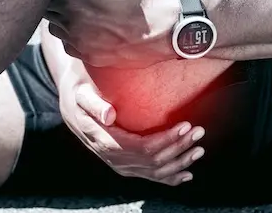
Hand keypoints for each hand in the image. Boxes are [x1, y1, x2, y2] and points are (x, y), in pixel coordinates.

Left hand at [47, 0, 179, 67]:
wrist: (169, 27)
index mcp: (68, 1)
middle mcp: (69, 26)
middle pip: (48, 14)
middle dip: (56, 3)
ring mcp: (82, 45)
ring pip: (58, 33)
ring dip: (64, 22)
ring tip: (81, 9)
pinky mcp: (95, 58)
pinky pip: (75, 50)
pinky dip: (79, 39)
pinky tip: (93, 28)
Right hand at [58, 61, 206, 184]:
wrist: (72, 105)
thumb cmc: (80, 93)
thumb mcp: (81, 93)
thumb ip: (94, 104)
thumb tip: (109, 115)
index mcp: (104, 141)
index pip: (141, 147)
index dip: (165, 139)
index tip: (184, 125)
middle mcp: (112, 157)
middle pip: (153, 160)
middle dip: (178, 148)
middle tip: (198, 131)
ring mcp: (120, 164)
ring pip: (154, 171)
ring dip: (179, 162)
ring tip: (199, 149)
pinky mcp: (126, 165)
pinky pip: (150, 176)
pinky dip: (170, 177)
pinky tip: (186, 174)